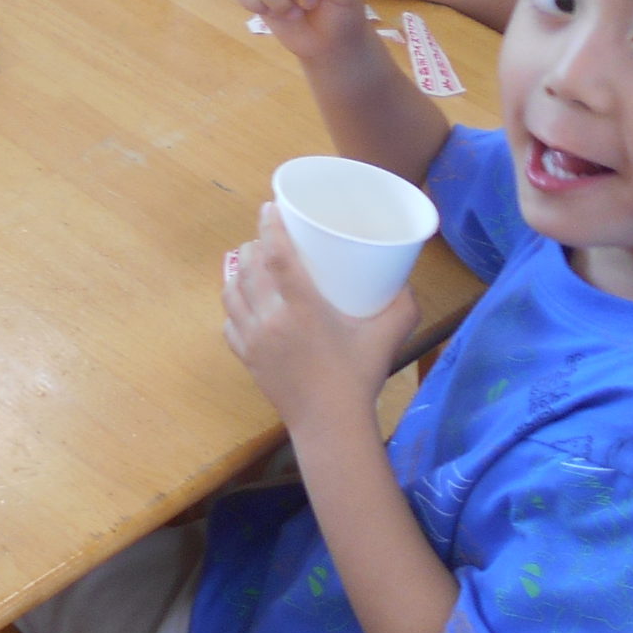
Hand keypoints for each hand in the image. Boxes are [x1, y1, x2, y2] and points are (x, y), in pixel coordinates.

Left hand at [224, 202, 415, 430]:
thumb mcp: (388, 336)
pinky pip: (228, 322)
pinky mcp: (246, 358)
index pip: (277, 256)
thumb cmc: (359, 377)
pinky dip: (233, 306)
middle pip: (248, 268)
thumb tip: (404, 277)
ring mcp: (253, 340)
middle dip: (251, 246)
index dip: (270, 227)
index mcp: (303, 308)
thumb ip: (401, 304)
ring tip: (250, 264)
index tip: (268, 207)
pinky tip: (243, 302)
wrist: (330, 424)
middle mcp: (271, 319)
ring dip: (237, 272)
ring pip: (231, 292)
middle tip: (265, 237)